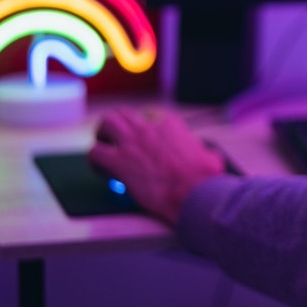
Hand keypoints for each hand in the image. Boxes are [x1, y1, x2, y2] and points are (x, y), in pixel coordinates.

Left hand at [88, 107, 226, 225]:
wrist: (193, 192)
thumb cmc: (204, 177)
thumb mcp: (210, 157)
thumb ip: (204, 152)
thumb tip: (209, 156)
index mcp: (170, 123)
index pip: (149, 114)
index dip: (143, 127)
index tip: (143, 140)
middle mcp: (148, 126)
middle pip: (123, 113)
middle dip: (117, 125)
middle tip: (115, 139)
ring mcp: (131, 142)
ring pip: (106, 123)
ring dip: (102, 134)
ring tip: (104, 148)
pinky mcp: (118, 161)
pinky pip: (95, 153)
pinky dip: (95, 161)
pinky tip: (102, 170)